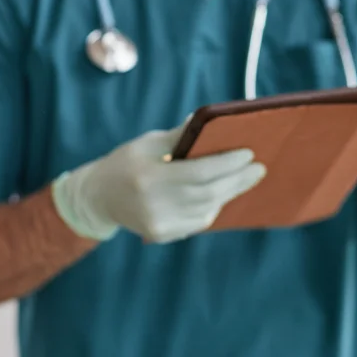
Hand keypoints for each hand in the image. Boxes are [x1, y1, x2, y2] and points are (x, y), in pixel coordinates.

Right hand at [52, 124, 265, 242]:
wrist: (97, 198)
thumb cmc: (126, 163)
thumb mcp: (147, 143)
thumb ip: (180, 136)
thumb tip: (212, 120)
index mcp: (148, 176)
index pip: (198, 172)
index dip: (227, 164)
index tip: (248, 154)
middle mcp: (153, 204)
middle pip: (208, 193)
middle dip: (237, 180)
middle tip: (259, 168)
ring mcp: (158, 224)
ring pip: (207, 210)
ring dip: (229, 193)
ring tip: (246, 179)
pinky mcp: (162, 235)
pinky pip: (198, 222)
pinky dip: (214, 207)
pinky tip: (223, 194)